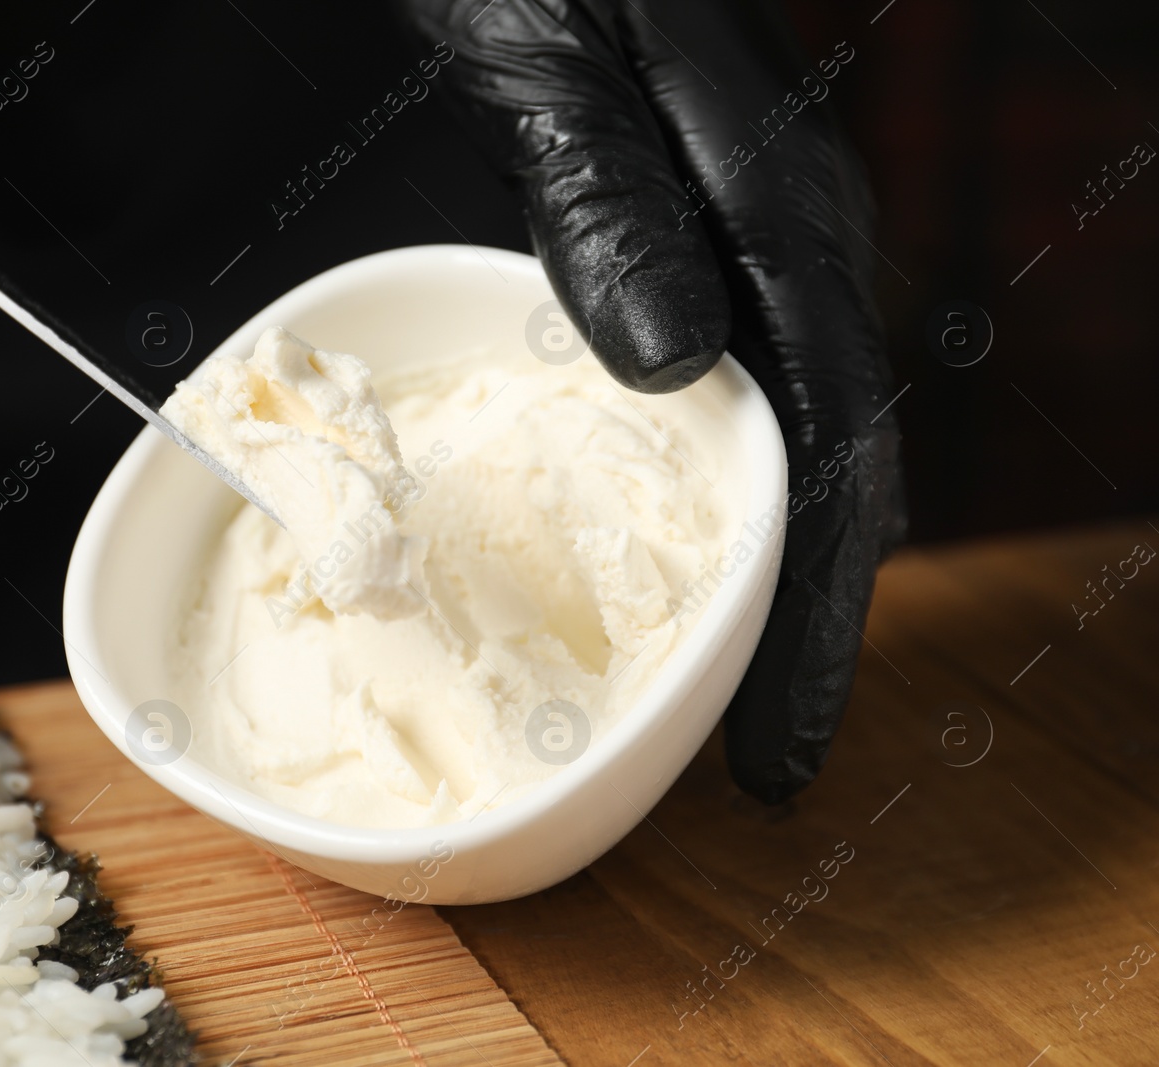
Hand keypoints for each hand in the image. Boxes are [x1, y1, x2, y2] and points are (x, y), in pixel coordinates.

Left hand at [400, 0, 906, 802]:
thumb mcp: (555, 62)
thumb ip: (609, 198)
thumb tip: (665, 365)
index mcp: (775, 209)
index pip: (827, 448)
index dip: (812, 613)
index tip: (780, 742)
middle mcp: (784, 240)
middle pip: (825, 471)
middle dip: (801, 628)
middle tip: (762, 764)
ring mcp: (746, 244)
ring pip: (784, 447)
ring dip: (762, 580)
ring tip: (727, 701)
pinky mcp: (694, 244)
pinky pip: (727, 399)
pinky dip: (709, 499)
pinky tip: (675, 556)